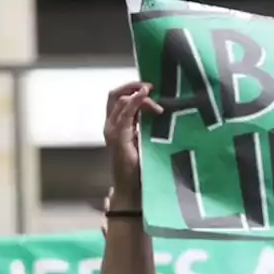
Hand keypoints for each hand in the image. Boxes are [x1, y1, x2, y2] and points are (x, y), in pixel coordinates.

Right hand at [104, 81, 164, 210]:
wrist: (133, 188)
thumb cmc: (142, 167)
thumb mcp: (146, 139)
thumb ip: (148, 124)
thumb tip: (162, 107)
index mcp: (118, 125)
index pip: (121, 98)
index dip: (135, 89)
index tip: (153, 89)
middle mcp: (111, 125)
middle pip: (115, 94)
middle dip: (132, 85)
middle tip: (151, 86)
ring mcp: (112, 131)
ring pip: (118, 100)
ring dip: (136, 93)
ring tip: (151, 92)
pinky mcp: (117, 137)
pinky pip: (124, 113)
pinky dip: (134, 101)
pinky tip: (144, 95)